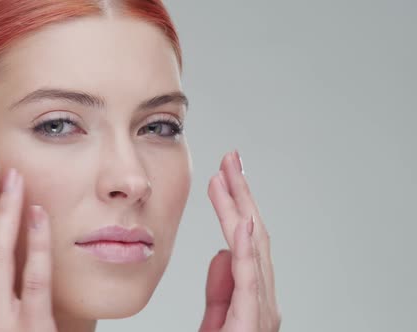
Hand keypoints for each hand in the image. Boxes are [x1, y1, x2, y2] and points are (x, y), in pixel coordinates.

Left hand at [199, 151, 280, 331]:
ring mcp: (261, 312)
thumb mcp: (216, 320)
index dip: (235, 207)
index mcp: (252, 298)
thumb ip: (221, 289)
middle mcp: (263, 301)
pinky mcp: (252, 324)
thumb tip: (222, 251)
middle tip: (230, 159)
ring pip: (255, 250)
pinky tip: (245, 221)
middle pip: (254, 237)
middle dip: (242, 196)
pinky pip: (251, 280)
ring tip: (230, 175)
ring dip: (243, 209)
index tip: (222, 176)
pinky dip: (249, 249)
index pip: (245, 242)